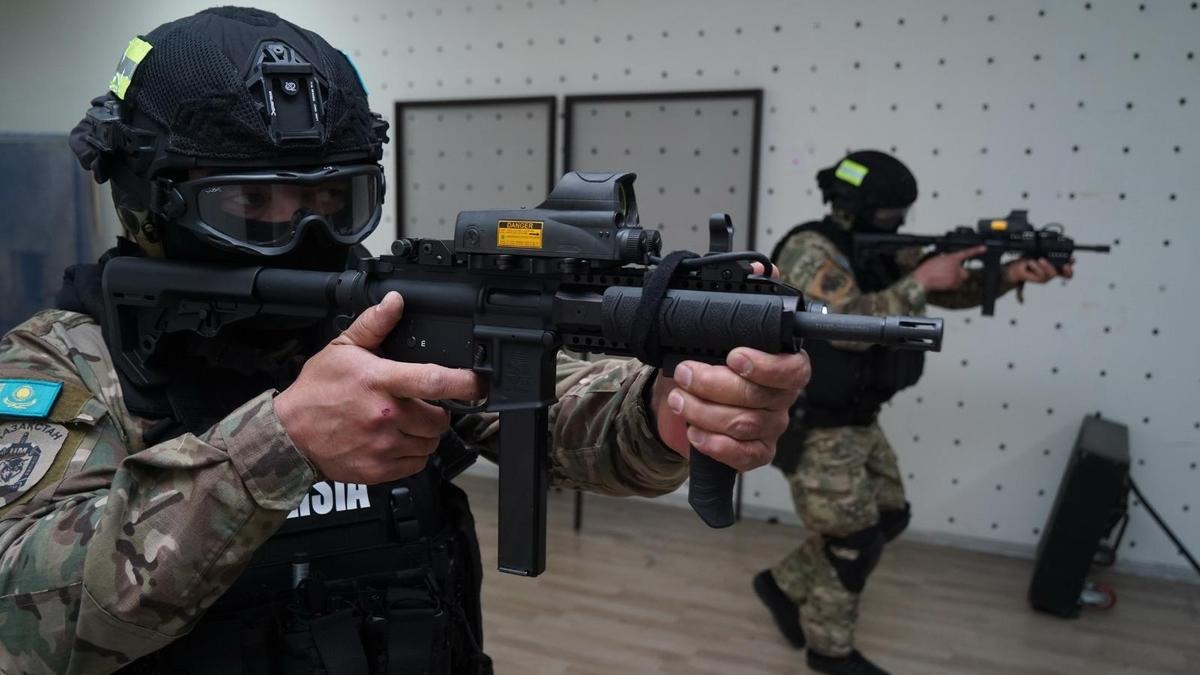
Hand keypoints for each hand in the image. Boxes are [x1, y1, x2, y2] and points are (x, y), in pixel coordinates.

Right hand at [275, 292, 484, 483]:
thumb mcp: (342, 349)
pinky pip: (416, 464)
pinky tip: (394, 442)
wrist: (289, 437)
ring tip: (402, 423)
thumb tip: (395, 302)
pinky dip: (412, 454)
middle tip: (418, 405)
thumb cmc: (316, 392)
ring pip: (430, 443)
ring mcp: (383, 446)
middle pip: (439, 418)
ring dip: (424, 434)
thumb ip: (374, 325)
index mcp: (380, 381)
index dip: (464, 382)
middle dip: (436, 411)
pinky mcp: (379, 470)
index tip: (478, 383)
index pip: (433, 380)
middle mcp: (385, 415)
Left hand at [650, 348, 810, 471]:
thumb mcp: (709, 350)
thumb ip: (715, 346)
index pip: (793, 370)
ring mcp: (771, 428)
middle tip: (685, 375)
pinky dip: (715, 445)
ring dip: (704, 412)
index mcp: (782, 366)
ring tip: (679, 401)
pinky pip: (745, 455)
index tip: (734, 357)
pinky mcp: (758, 452)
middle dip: (713, 384)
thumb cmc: (704, 370)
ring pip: (744, 424)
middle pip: (758, 396)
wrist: (684, 402)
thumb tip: (702, 347)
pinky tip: (695, 433)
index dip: (766, 366)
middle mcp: (782, 398)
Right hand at [911, 245, 985, 290]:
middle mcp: (956, 268)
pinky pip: (957, 285)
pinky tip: (944, 281)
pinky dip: (952, 284)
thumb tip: (952, 261)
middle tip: (951, 271)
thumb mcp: (938, 258)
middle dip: (961, 271)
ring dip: (956, 278)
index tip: (984, 248)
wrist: (922, 279)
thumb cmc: (927, 269)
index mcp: (952, 259)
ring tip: (944, 277)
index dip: (976, 250)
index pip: (966, 253)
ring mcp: (955, 277)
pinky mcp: (952, 285)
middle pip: (965, 271)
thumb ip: (948, 259)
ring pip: (961, 279)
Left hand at [1006, 258, 1073, 283]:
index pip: (1068, 271)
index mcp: (1056, 266)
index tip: (1072, 260)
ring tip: (1039, 259)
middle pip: (1066, 275)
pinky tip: (1031, 262)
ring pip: (1052, 273)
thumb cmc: (1028, 259)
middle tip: (1064, 264)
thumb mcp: (1039, 253)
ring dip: (1046, 265)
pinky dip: (1036, 267)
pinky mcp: (1039, 280)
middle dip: (1065, 268)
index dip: (1073, 267)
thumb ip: (1049, 252)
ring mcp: (1046, 277)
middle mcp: (1053, 273)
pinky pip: (1041, 275)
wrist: (1015, 267)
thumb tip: (1056, 248)